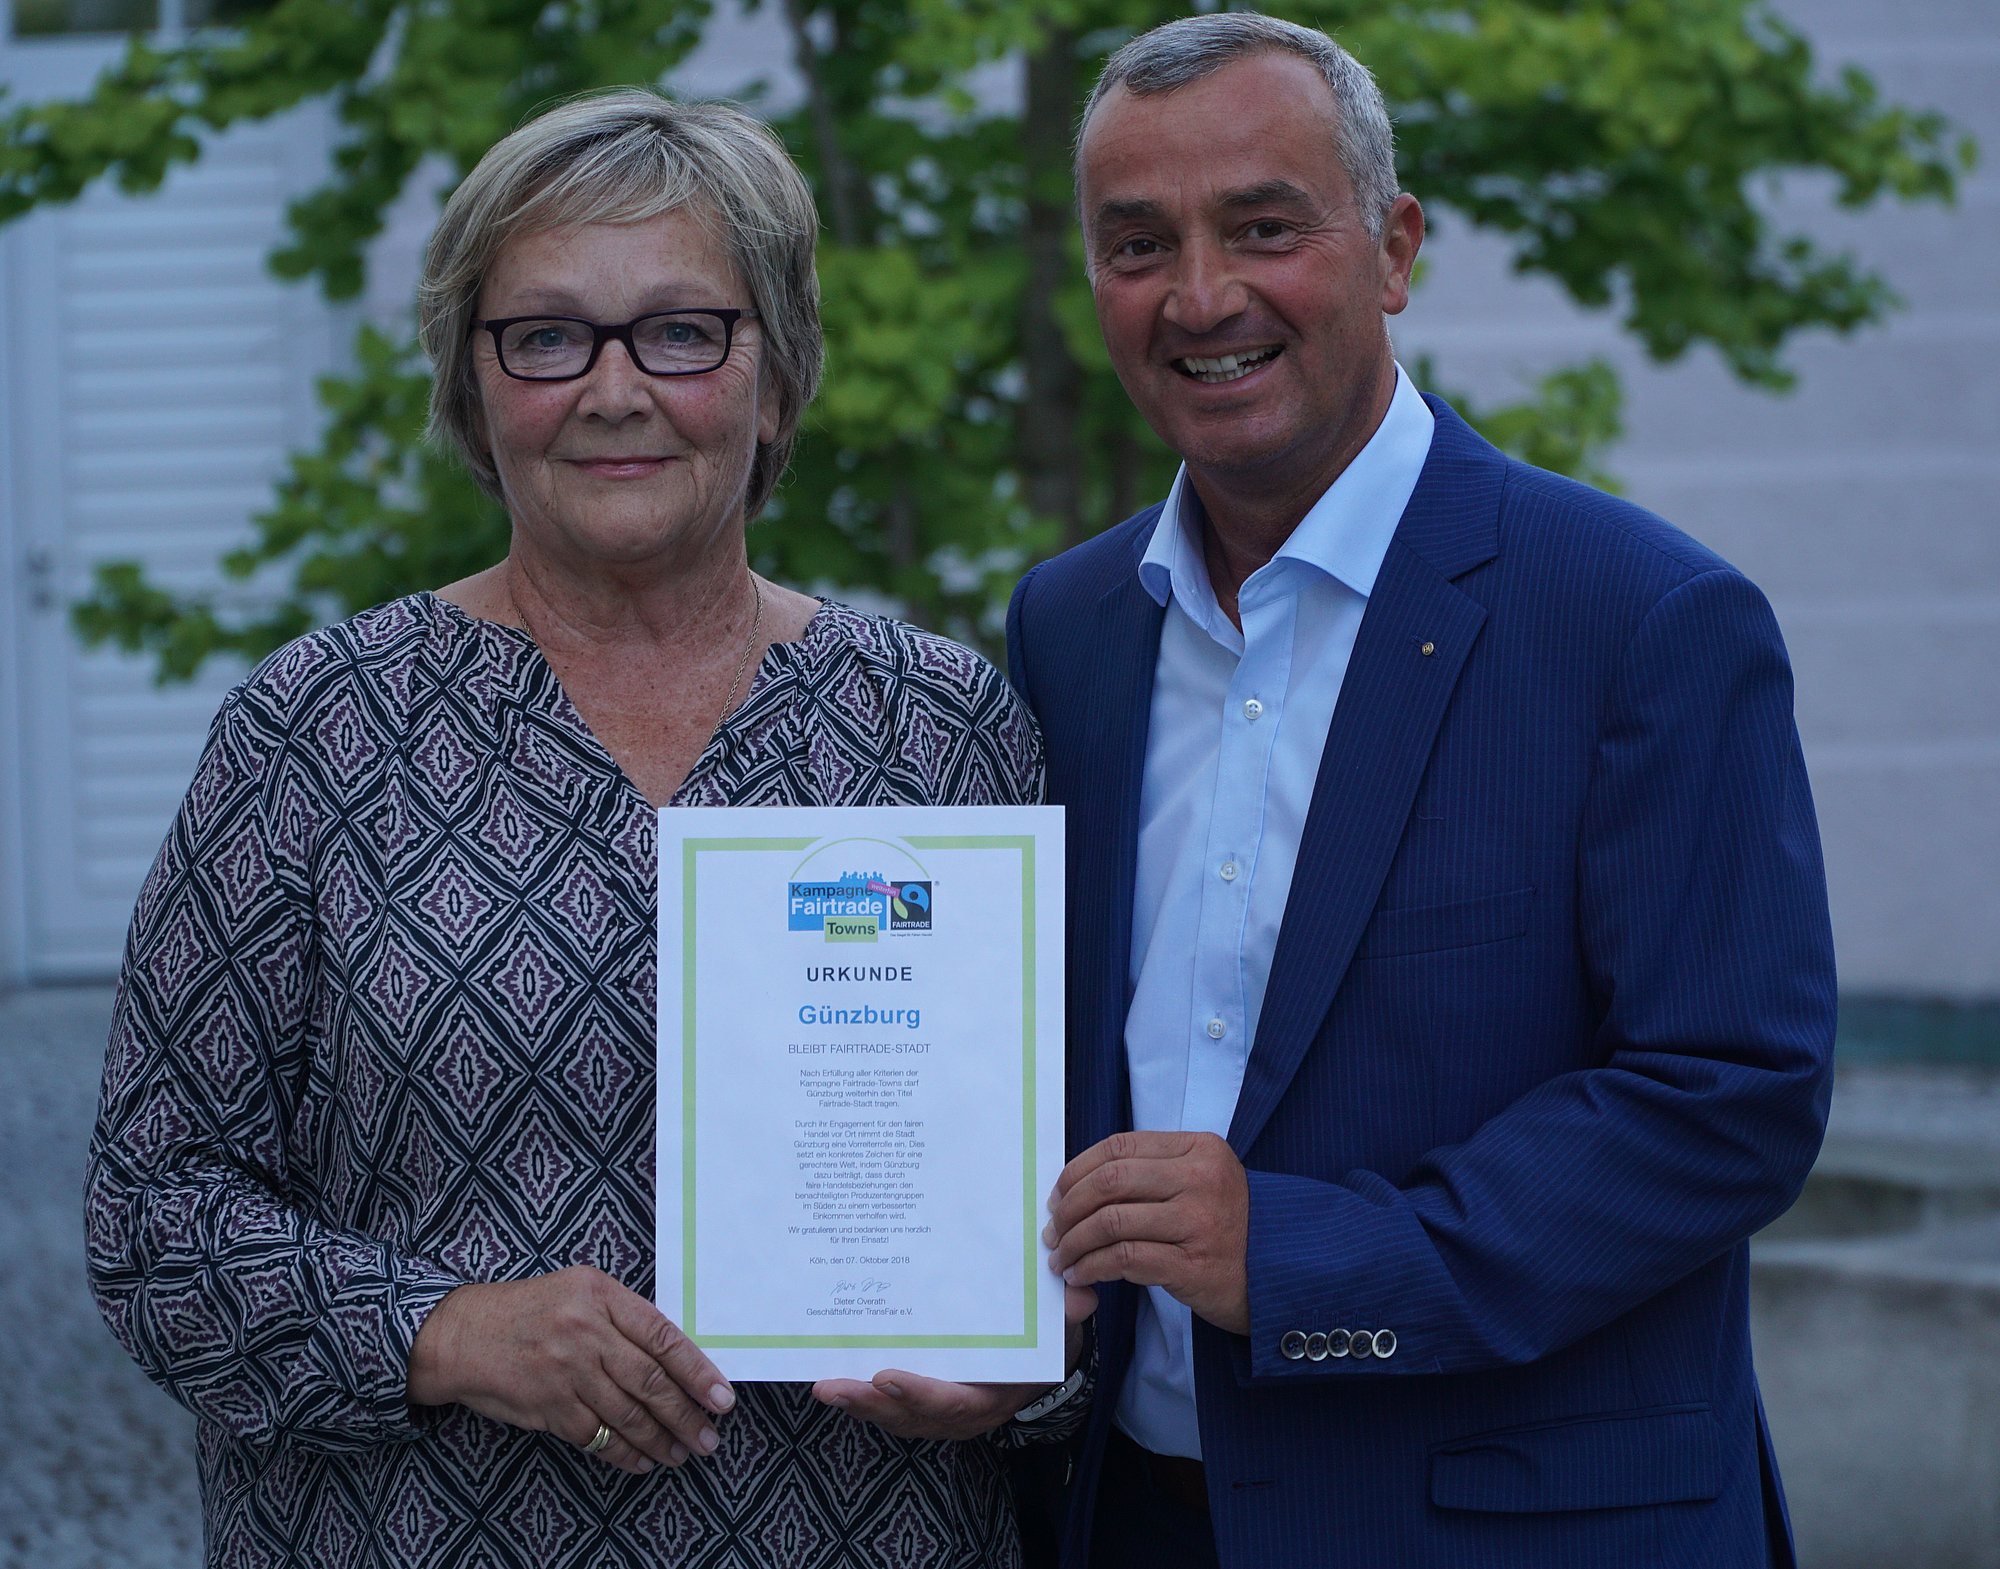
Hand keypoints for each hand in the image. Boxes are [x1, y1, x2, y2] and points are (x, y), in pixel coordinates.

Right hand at [406, 1266, 734, 1475]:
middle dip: (686, 1415)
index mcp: (601, 1295)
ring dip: (660, 1440)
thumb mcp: (578, 1291)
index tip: (722, 1397)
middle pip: (650, 1382)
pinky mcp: (548, 1406)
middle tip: (709, 1438)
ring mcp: (566, 1372)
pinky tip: (641, 1461)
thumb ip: (623, 1317)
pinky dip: (623, 1454)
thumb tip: (675, 1356)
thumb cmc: (527, 1310)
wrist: (460, 1334)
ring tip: (681, 1453)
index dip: (697, 1371)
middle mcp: (586, 1332)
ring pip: (627, 1414)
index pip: (663, 1337)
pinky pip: (596, 1436)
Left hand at [808, 1283, 1095, 1439]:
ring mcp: (941, 1412)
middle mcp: (964, 1412)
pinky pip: (889, 1408)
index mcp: (995, 1395)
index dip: (921, 1394)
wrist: (1044, 1363)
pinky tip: (831, 1381)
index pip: (956, 1402)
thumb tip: (1081, 1297)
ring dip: (858, 1404)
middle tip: (832, 1387)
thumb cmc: (1047, 1339)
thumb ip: (1067, 1313)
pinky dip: (861, 1398)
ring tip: (823, 1386)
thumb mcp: (1062, 1327)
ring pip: (894, 1416)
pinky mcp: (923, 1404)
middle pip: (912, 1415)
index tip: (887, 1376)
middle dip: (871, 1404)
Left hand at [1043, 1130, 1249, 1335]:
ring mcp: (1199, 1222)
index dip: (1077, 1169)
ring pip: (1112, 1222)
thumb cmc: (1227, 1225)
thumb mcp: (1201, 1180)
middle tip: (1053, 1229)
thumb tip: (1079, 1183)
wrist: (1279, 1272)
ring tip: (1061, 1257)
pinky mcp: (1193, 1266)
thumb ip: (1153, 1172)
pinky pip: (1125, 1259)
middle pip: (1110, 1181)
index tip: (1057, 1194)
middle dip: (1069, 1207)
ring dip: (1075, 1242)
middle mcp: (1201, 1179)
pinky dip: (1093, 1266)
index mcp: (1199, 1149)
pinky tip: (1081, 1274)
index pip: (1119, 1147)